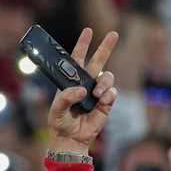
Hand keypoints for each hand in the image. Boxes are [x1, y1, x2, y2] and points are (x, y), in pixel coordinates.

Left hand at [46, 28, 118, 153]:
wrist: (70, 139)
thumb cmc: (60, 122)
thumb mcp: (56, 109)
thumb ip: (66, 97)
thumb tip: (82, 90)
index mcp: (71, 80)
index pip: (78, 58)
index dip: (83, 44)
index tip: (88, 31)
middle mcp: (86, 82)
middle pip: (98, 60)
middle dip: (106, 46)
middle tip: (114, 33)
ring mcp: (97, 92)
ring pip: (107, 76)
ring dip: (104, 82)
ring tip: (97, 94)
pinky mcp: (106, 103)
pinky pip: (112, 93)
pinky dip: (108, 95)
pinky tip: (102, 101)